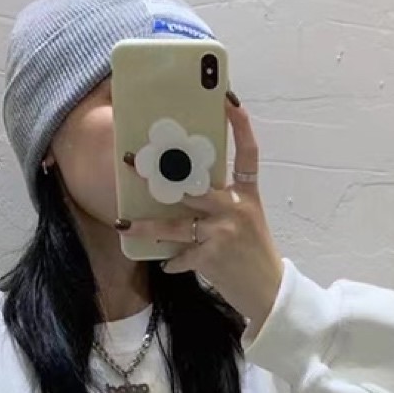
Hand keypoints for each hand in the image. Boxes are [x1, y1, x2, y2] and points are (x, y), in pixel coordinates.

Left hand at [118, 95, 283, 332]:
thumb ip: (224, 204)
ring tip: (123, 224)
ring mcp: (224, 231)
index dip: (240, 125)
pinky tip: (167, 266)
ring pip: (175, 224)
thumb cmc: (253, 255)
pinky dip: (173, 263)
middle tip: (132, 162)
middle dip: (160, 175)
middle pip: (193, 185)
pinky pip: (181, 255)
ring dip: (147, 226)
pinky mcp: (212, 256)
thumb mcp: (248, 222)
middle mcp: (237, 208)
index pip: (248, 152)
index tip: (229, 100)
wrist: (269, 292)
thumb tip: (185, 192)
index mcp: (248, 195)